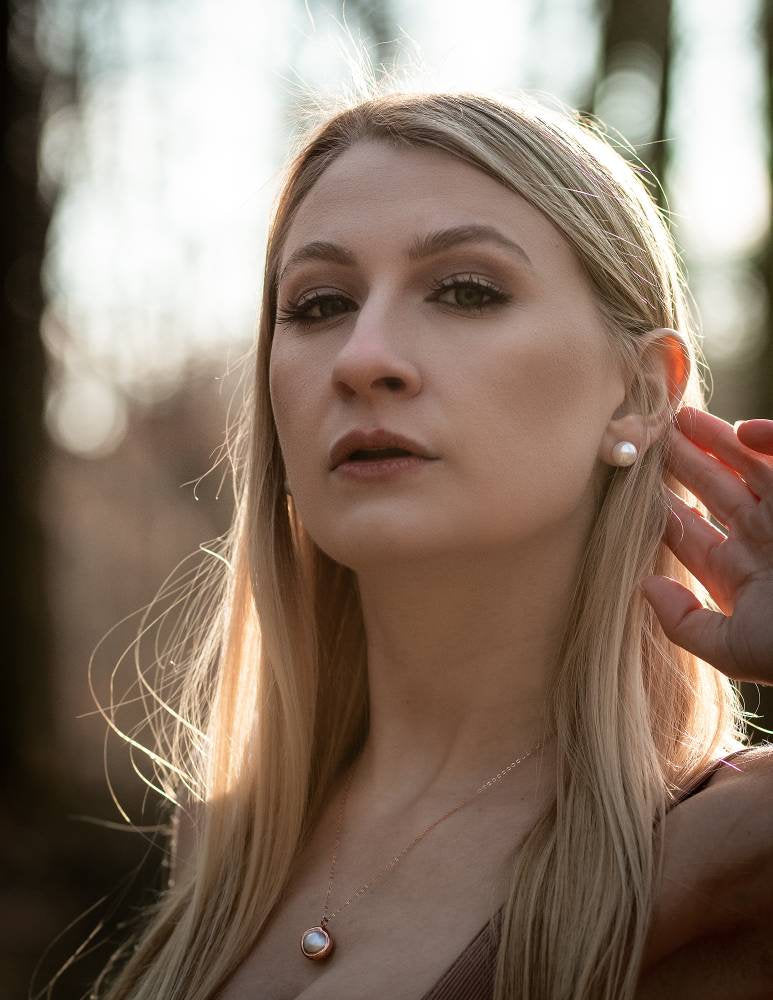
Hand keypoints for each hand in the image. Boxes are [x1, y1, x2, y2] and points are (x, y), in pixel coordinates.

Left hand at [640, 406, 772, 685]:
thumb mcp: (733, 649)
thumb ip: (684, 623)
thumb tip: (644, 586)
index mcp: (737, 574)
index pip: (688, 532)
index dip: (658, 506)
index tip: (627, 483)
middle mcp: (761, 540)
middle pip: (712, 491)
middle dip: (682, 462)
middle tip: (650, 434)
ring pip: (747, 467)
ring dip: (716, 439)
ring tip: (681, 416)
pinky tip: (744, 429)